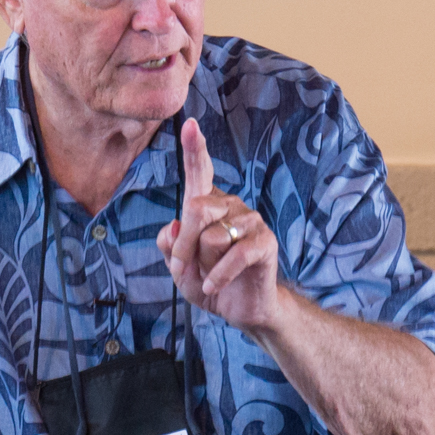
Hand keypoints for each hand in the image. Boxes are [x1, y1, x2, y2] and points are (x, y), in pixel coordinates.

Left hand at [157, 117, 279, 331]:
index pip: (199, 171)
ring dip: (202, 266)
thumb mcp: (178, 267)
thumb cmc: (208, 282)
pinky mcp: (265, 242)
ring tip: (210, 277)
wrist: (240, 310)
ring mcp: (250, 221)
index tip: (190, 124)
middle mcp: (229, 205)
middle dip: (183, 245)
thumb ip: (169, 245)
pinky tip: (213, 288)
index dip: (194, 148)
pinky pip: (234, 255)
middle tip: (182, 269)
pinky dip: (217, 277)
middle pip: (195, 208)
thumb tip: (173, 225)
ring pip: (211, 237)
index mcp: (207, 205)